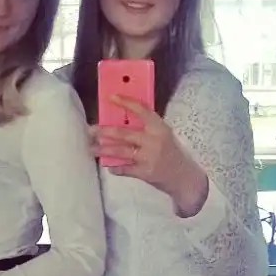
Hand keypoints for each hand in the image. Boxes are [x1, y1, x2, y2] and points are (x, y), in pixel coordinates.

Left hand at [91, 95, 208, 216]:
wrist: (184, 177)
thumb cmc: (171, 152)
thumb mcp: (163, 135)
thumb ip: (146, 128)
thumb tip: (120, 121)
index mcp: (159, 127)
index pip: (141, 110)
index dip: (126, 102)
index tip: (111, 98)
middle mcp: (153, 140)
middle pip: (123, 133)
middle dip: (104, 131)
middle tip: (91, 130)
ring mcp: (148, 157)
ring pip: (120, 151)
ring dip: (103, 150)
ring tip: (92, 148)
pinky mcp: (144, 172)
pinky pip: (124, 169)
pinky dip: (115, 167)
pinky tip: (108, 165)